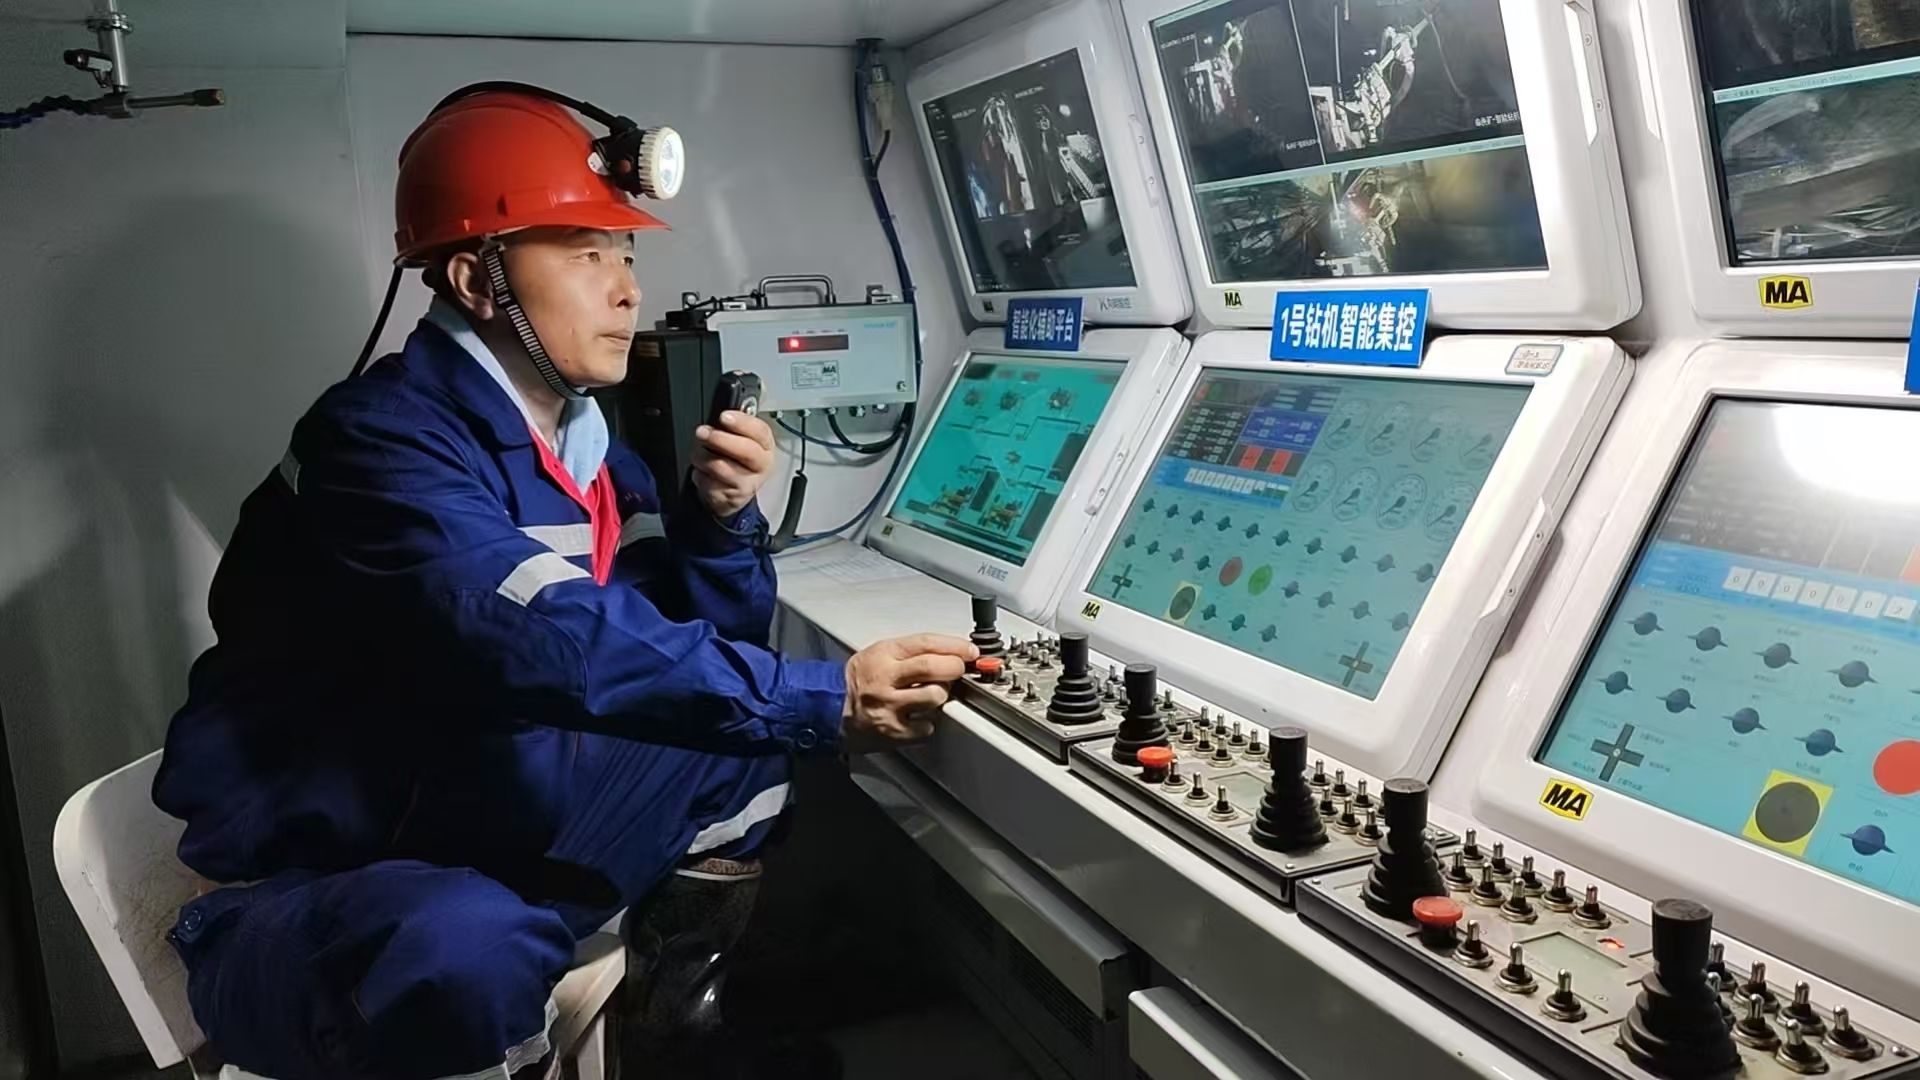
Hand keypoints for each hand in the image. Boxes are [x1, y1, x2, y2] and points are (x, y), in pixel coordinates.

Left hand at [690, 411, 774, 518]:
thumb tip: (723, 413)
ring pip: (720, 466)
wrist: (734, 493)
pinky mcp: (731, 497)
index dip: (742, 422)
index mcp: (766, 446)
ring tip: (699, 454)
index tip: (724, 416)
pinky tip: (703, 471)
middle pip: (745, 450)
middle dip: (720, 438)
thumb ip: (736, 426)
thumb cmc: (738, 461)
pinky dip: (698, 473)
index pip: (760, 432)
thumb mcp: (743, 440)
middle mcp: (760, 465)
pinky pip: (707, 480)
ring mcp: (747, 483)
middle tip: (702, 432)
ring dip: (702, 456)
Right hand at [841, 634, 977, 751]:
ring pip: (934, 697)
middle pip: (933, 668)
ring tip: (931, 694)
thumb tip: (953, 651)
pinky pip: (927, 726)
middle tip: (959, 669)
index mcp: (883, 654)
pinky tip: (918, 716)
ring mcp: (888, 706)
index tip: (969, 650)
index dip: (954, 646)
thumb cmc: (860, 680)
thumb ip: (913, 651)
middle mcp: (885, 679)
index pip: (926, 643)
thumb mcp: (880, 653)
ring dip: (941, 695)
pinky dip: (929, 722)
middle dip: (955, 667)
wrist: (830, 708)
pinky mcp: (893, 730)